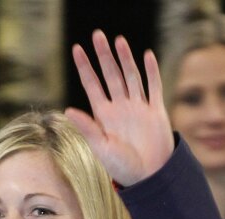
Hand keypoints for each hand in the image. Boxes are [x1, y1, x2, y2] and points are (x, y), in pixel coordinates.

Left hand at [64, 30, 173, 186]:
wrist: (149, 177)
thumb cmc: (122, 167)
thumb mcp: (101, 147)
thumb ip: (87, 127)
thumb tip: (68, 109)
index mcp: (104, 115)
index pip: (92, 85)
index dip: (84, 67)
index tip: (77, 49)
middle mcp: (119, 108)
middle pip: (110, 75)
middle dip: (104, 55)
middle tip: (98, 35)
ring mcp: (138, 108)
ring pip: (131, 76)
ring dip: (125, 59)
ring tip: (119, 40)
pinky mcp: (155, 111)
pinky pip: (153, 87)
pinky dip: (151, 71)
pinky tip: (146, 55)